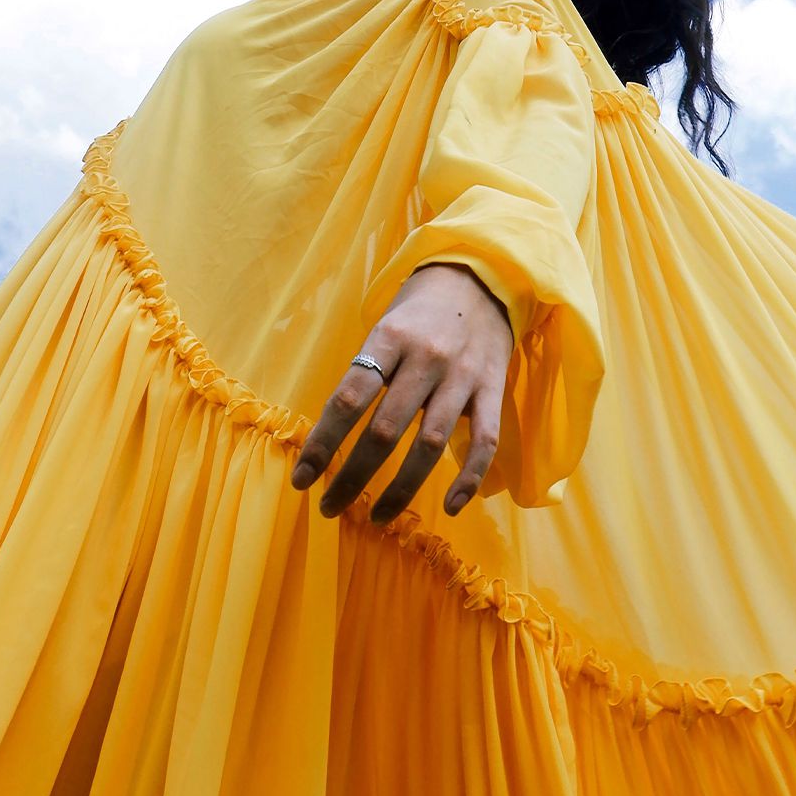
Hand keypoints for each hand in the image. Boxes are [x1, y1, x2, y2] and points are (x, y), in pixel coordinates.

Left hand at [290, 262, 513, 525]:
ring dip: (401, 489)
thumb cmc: (418, 312)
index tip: (302, 478)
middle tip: (329, 507)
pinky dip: (468, 479)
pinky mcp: (493, 390)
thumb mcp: (384, 328)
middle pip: (386, 430)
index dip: (322, 443)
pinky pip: (484, 442)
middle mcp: (425, 358)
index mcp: (389, 338)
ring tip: (378, 517)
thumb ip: (365, 374)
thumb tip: (330, 434)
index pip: (349, 398)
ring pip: (431, 444)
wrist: (480, 279)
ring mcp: (462, 376)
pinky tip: (450, 507)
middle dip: (353, 476)